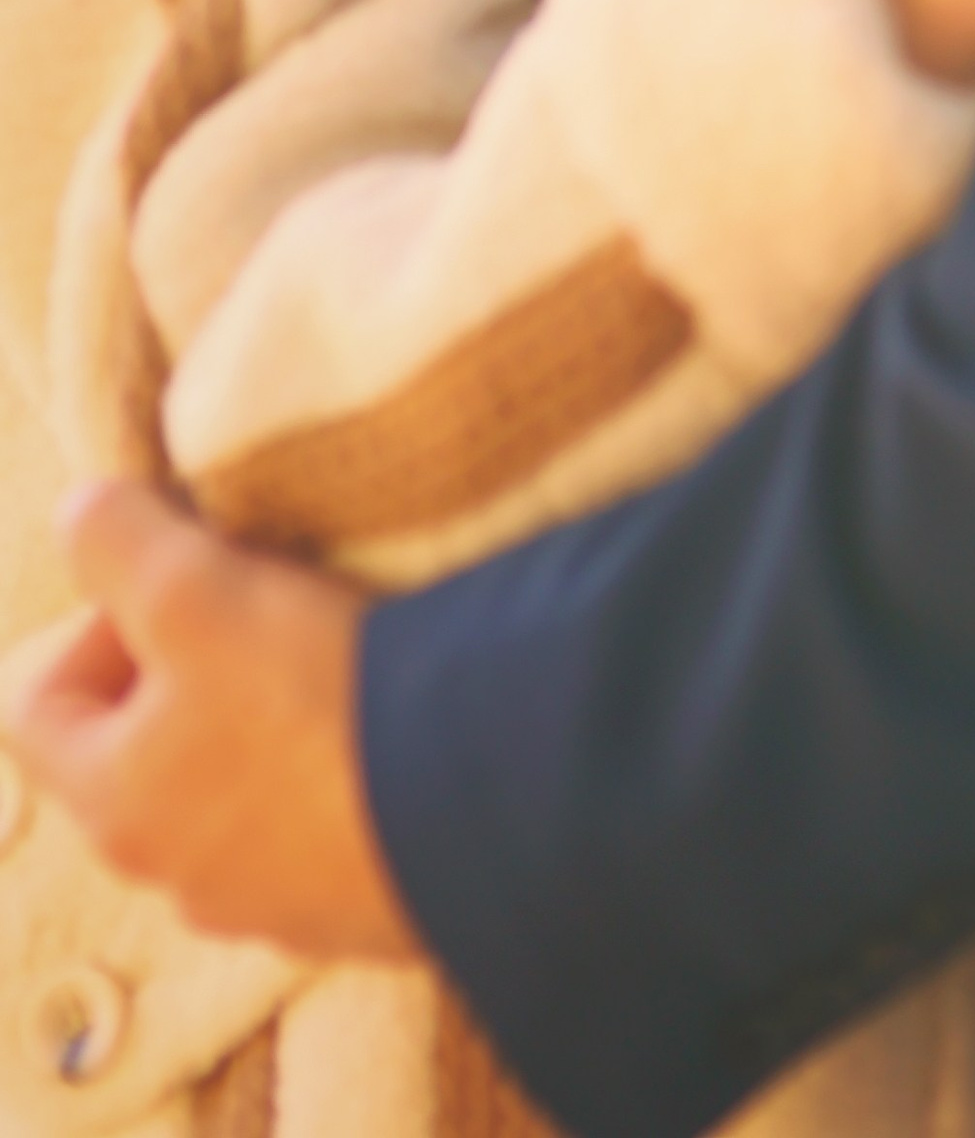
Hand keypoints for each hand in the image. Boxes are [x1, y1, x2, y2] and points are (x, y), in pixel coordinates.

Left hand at [0, 481, 417, 961]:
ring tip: (336, 666)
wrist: (479, 806)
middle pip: (142, 749)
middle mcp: (175, 875)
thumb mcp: (193, 588)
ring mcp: (268, 903)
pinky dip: (336, 779)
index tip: (184, 583)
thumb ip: (113, 540)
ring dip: (263, 730)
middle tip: (264, 612)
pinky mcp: (352, 908)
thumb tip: (81, 517)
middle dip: (190, 670)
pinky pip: (319, 832)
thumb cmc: (316, 700)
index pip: (40, 707)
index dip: (95, 624)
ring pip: (231, 795)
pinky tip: (389, 732)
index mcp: (115, 805)